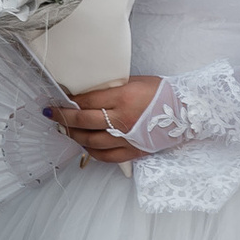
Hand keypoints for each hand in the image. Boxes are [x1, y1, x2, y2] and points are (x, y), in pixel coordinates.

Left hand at [47, 75, 161, 165]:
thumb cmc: (162, 93)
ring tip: (65, 129)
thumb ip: (111, 90)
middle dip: (63, 118)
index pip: (86, 101)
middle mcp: (122, 120)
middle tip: (53, 114)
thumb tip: (87, 95)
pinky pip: (105, 156)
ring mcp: (127, 138)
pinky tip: (84, 145)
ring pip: (90, 141)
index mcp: (123, 98)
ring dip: (74, 135)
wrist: (187, 112)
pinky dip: (91, 152)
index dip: (69, 101)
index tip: (58, 99)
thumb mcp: (135, 82)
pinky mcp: (133, 152)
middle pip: (83, 121)